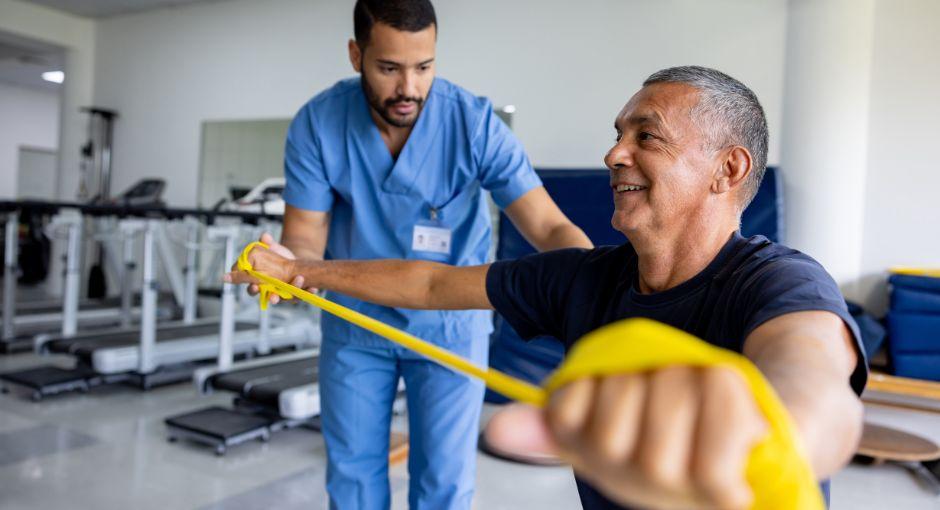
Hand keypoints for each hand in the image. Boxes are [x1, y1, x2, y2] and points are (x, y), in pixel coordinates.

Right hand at [224, 232, 303, 304]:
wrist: (296, 261)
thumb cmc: (279, 257)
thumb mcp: (273, 249)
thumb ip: (267, 243)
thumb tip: (265, 236)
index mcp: (261, 283)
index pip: (252, 290)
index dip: (253, 289)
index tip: (255, 286)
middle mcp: (273, 291)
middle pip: (271, 299)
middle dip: (273, 298)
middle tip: (274, 297)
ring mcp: (287, 294)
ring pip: (289, 298)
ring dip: (293, 293)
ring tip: (299, 279)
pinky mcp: (300, 293)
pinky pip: (304, 296)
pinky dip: (309, 292)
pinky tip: (313, 288)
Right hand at [485, 366, 766, 509]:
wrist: (765, 455)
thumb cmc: (681, 428)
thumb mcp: (609, 416)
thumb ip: (550, 425)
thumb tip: (496, 431)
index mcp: (594, 460)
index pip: (567, 406)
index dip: (599, 381)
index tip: (625, 393)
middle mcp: (625, 481)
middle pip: (625, 387)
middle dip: (654, 374)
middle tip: (677, 398)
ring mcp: (673, 488)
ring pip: (671, 387)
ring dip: (696, 379)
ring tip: (708, 408)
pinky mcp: (720, 487)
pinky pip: (715, 396)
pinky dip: (729, 393)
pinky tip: (739, 423)